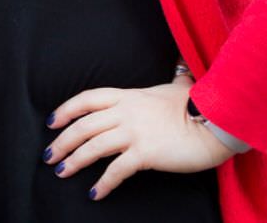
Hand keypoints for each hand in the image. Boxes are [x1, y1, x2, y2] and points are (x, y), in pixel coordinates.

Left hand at [45, 79, 235, 200]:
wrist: (217, 123)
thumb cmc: (198, 106)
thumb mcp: (178, 87)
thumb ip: (172, 81)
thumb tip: (181, 72)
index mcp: (128, 96)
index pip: (87, 99)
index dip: (65, 110)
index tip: (51, 122)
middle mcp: (126, 112)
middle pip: (83, 125)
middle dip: (62, 141)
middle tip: (49, 155)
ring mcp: (134, 132)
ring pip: (92, 146)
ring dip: (74, 161)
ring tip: (61, 172)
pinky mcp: (146, 153)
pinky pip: (116, 170)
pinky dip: (102, 183)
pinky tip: (94, 193)